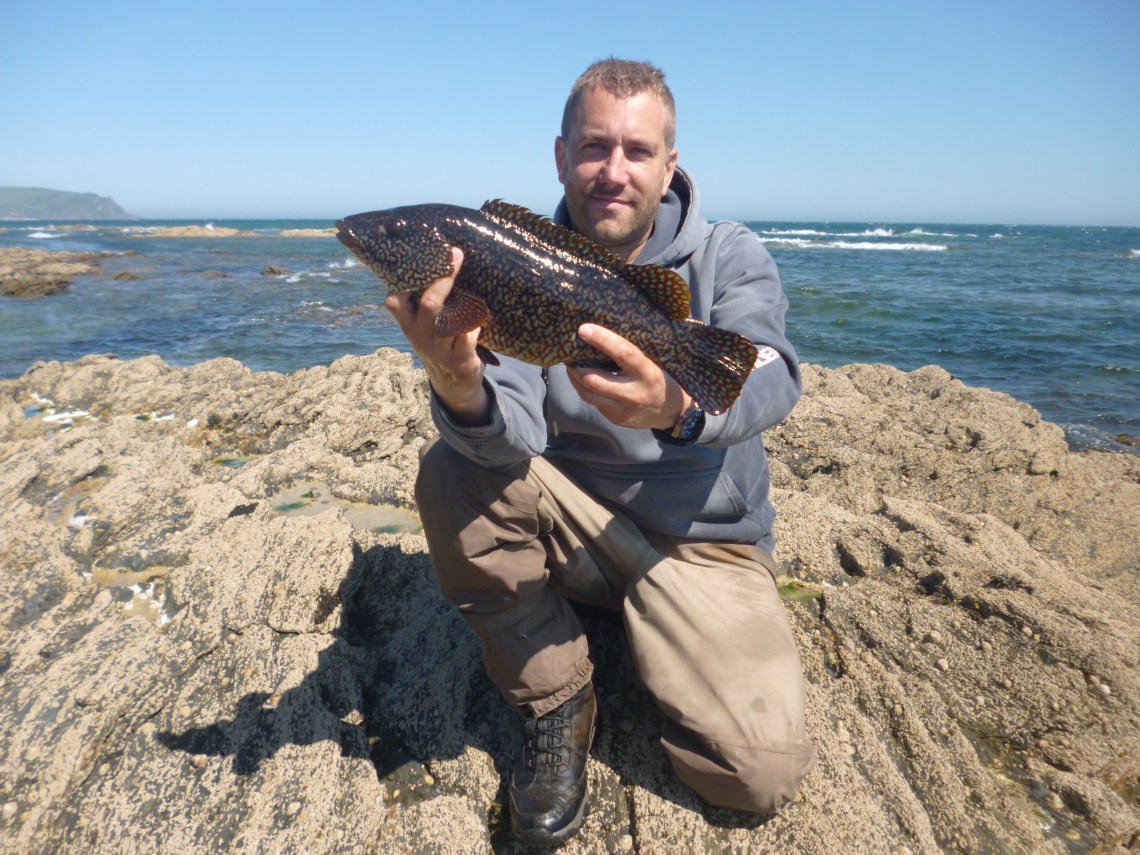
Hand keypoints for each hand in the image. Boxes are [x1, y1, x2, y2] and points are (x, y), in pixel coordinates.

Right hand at [384, 247, 489, 423]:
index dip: (404, 280)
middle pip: (430, 304)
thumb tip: (439, 259)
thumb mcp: (423, 326)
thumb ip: (423, 301)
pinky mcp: (459, 360)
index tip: (420, 255)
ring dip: (464, 302)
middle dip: (444, 278)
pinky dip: (475, 327)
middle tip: (457, 255)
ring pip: (451, 321)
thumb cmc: (439, 342)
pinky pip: (469, 337)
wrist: (453, 382)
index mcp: (408, 323)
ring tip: (473, 285)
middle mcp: (420, 336)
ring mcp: (439, 350)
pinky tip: (478, 323)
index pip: (395, 300)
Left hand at [565, 323, 689, 429]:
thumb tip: (603, 331)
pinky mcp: (616, 419)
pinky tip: (581, 379)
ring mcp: (623, 410)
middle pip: (594, 380)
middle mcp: (634, 394)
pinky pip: (593, 402)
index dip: (602, 340)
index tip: (583, 329)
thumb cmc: (660, 378)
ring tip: (570, 364)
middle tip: (567, 351)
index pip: (623, 353)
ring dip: (574, 378)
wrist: (672, 412)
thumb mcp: (654, 362)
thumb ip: (632, 353)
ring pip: (588, 394)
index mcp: (647, 373)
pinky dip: (585, 389)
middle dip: (576, 365)